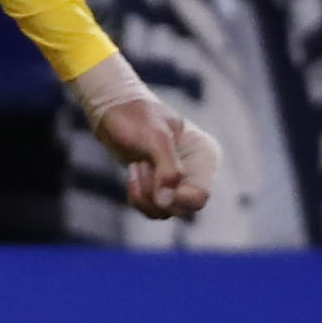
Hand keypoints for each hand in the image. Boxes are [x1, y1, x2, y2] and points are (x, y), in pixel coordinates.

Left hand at [94, 94, 218, 219]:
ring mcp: (179, 182)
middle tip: (142, 164)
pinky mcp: (161, 188)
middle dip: (155, 191)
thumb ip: (166, 169)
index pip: (199, 195)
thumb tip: (166, 203)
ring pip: (166, 211)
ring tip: (137, 165)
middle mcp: (197, 172)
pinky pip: (153, 209)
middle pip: (183, 207)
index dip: (175, 196)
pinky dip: (138, 196)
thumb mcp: (156, 138)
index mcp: (205, 157)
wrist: (116, 111)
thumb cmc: (139, 117)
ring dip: (144, 193)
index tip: (153, 177)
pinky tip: (133, 171)